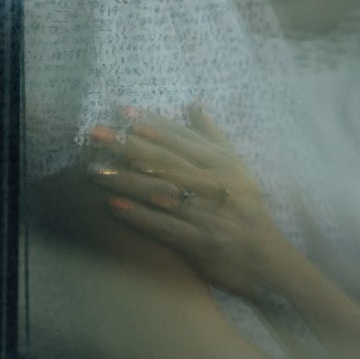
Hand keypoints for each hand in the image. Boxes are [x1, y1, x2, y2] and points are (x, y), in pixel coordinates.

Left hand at [87, 105, 293, 298]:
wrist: (265, 255)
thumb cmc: (246, 205)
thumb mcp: (237, 166)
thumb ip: (212, 136)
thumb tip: (193, 104)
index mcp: (222, 164)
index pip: (182, 139)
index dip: (151, 125)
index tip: (121, 113)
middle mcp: (214, 184)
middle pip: (165, 160)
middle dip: (128, 145)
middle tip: (95, 133)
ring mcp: (206, 213)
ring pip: (161, 191)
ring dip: (125, 179)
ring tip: (95, 169)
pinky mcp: (199, 241)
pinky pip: (164, 226)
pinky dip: (139, 215)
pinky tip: (114, 206)